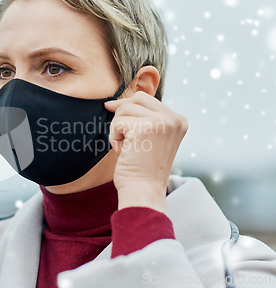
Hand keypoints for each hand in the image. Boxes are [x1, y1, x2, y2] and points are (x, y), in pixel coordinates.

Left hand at [104, 91, 188, 212]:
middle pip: (136, 98)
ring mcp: (162, 122)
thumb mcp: (148, 138)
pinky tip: (123, 152)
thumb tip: (111, 102)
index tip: (124, 128)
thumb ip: (140, 117)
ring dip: (117, 129)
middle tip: (125, 139)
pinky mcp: (146, 128)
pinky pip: (117, 122)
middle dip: (123, 116)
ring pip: (124, 109)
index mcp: (179, 120)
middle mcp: (174, 119)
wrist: (142, 191)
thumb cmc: (141, 168)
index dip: (128, 109)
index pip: (146, 99)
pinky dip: (114, 137)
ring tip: (126, 148)